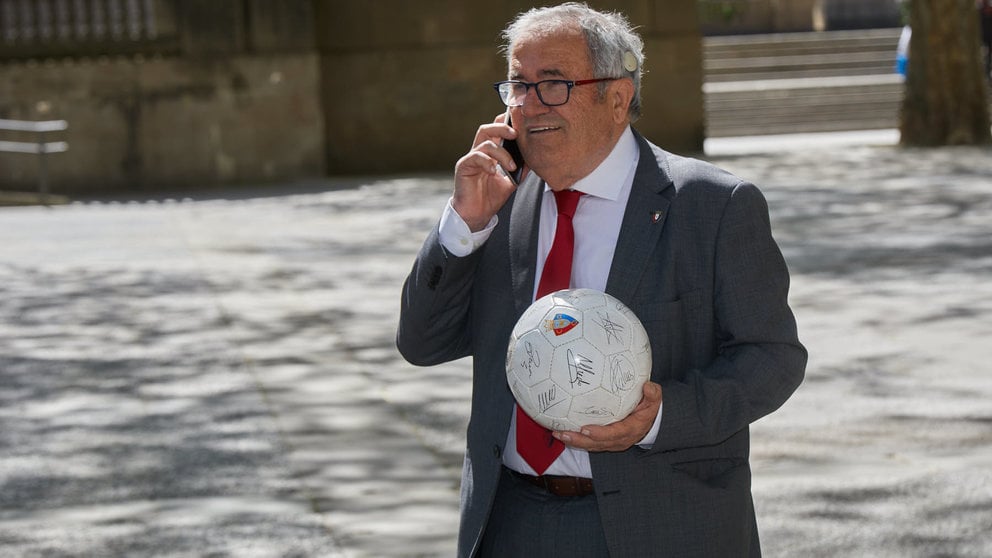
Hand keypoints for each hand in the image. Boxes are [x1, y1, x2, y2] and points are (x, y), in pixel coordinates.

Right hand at [452, 113, 519, 230]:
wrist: (477, 215)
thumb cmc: (491, 198)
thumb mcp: (512, 181)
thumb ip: (521, 169)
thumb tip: (534, 157)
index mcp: (490, 154)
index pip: (496, 131)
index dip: (506, 123)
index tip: (520, 125)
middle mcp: (479, 153)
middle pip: (487, 129)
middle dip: (502, 128)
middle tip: (515, 134)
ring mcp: (471, 159)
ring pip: (485, 143)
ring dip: (501, 153)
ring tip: (511, 166)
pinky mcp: (463, 167)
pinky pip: (475, 157)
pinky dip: (487, 162)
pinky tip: (494, 172)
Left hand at [553, 382, 661, 451]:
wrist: (650, 422)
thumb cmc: (649, 408)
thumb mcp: (654, 400)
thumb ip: (652, 394)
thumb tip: (648, 386)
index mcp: (631, 430)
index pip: (614, 434)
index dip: (600, 434)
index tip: (585, 429)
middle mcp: (620, 440)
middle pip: (598, 443)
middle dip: (580, 440)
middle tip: (563, 434)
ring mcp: (611, 443)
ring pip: (591, 445)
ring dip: (574, 441)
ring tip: (557, 433)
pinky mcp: (605, 442)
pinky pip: (589, 443)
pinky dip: (576, 439)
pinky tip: (562, 432)